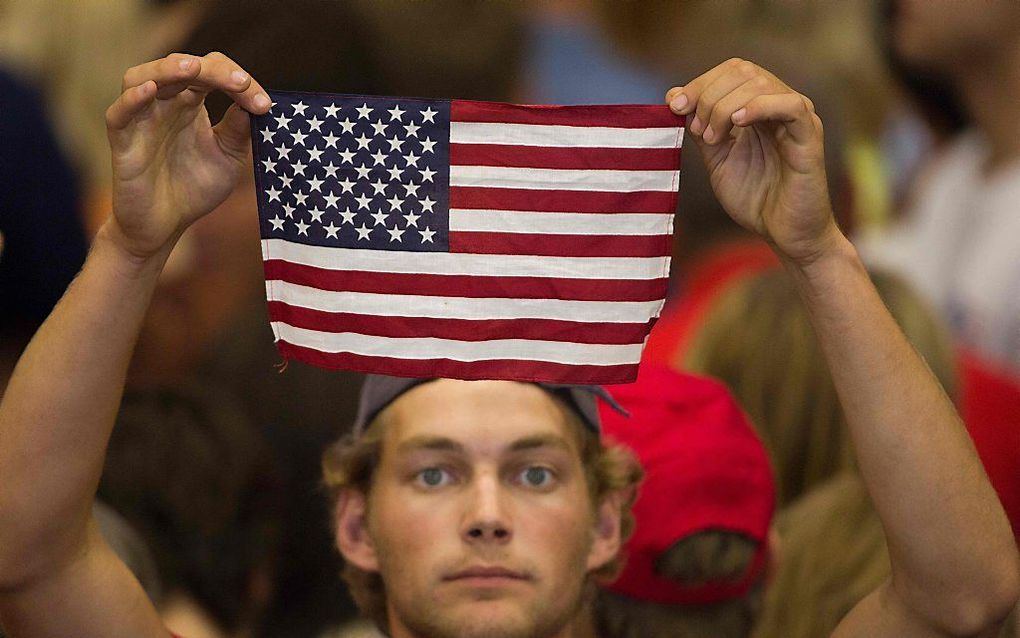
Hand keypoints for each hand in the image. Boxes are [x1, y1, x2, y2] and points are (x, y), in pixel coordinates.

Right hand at [104, 52, 270, 259]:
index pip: (211, 71)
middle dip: (213, 70)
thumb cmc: (194, 188)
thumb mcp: (228, 158)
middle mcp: (165, 104)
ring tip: (193, 68)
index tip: (264, 104)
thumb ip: (238, 131)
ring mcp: (141, 120)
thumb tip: (254, 103)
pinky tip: (152, 90)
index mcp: (191, 103)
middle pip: (180, 66)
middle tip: (240, 83)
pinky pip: (119, 113)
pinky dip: (132, 98)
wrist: (165, 225)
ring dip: (168, 69)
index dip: (237, 79)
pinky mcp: (122, 142)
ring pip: (142, 76)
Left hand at [667, 58, 839, 264]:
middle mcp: (779, 105)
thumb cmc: (756, 199)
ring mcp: (797, 118)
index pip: (731, 70)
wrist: (784, 234)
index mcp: (759, 107)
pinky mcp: (810, 136)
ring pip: (761, 84)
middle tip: (696, 130)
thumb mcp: (717, 160)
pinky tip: (736, 124)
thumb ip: (701, 129)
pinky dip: (759, 107)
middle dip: (708, 95)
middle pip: (743, 71)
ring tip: (712, 138)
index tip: (674, 107)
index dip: (700, 83)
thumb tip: (674, 95)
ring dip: (724, 106)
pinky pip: (790, 105)